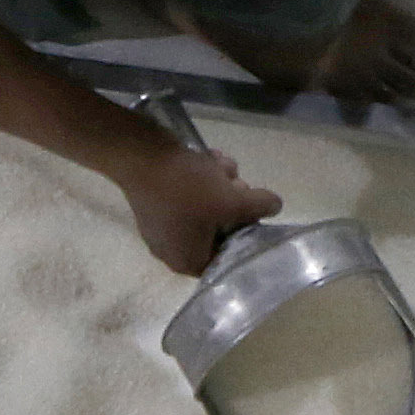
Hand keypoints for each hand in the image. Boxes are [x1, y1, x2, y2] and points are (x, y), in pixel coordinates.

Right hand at [107, 130, 283, 275]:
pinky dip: (202, 177)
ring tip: (221, 165)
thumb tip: (276, 206)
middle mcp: (171, 249)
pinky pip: (189, 194)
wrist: (139, 153)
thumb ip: (258, 207)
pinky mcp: (158, 201)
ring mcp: (163, 224)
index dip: (245, 235)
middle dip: (232, 203)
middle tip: (238, 184)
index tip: (253, 214)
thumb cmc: (185, 188)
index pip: (227, 259)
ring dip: (220, 184)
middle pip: (218, 231)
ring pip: (206, 207)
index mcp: (187, 261)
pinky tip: (208, 158)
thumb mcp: (230, 200)